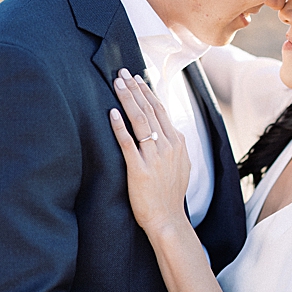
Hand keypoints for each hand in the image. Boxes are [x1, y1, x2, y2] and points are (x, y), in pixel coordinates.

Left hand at [108, 69, 190, 234]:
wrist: (167, 219)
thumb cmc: (169, 194)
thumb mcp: (180, 165)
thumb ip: (173, 146)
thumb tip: (166, 130)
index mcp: (177, 142)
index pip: (160, 109)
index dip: (147, 91)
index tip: (136, 78)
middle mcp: (167, 146)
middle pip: (149, 109)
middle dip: (135, 88)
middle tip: (122, 72)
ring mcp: (154, 157)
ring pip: (140, 121)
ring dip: (127, 99)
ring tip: (116, 83)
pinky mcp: (139, 170)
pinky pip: (128, 144)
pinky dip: (120, 127)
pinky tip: (111, 113)